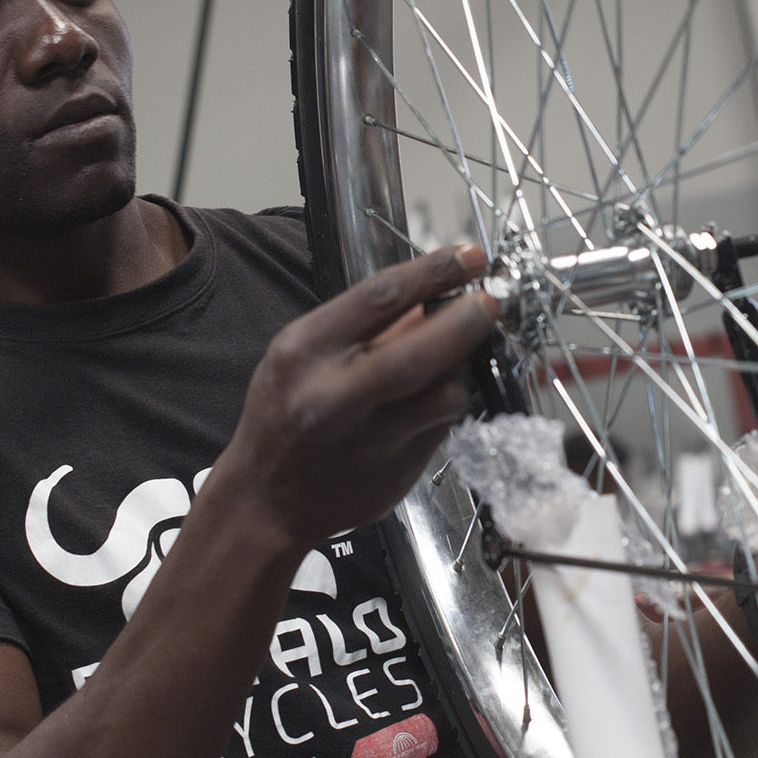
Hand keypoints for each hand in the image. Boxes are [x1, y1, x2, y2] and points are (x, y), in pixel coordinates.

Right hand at [198, 244, 498, 553]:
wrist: (265, 502)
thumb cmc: (283, 416)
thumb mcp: (300, 355)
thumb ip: (361, 326)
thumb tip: (433, 291)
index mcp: (304, 352)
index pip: (381, 297)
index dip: (435, 272)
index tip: (471, 256)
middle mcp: (334, 396)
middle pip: (420, 350)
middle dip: (468, 319)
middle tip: (491, 301)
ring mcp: (369, 440)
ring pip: (444, 394)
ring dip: (466, 366)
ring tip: (463, 352)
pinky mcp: (397, 471)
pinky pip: (443, 425)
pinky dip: (451, 400)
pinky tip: (442, 390)